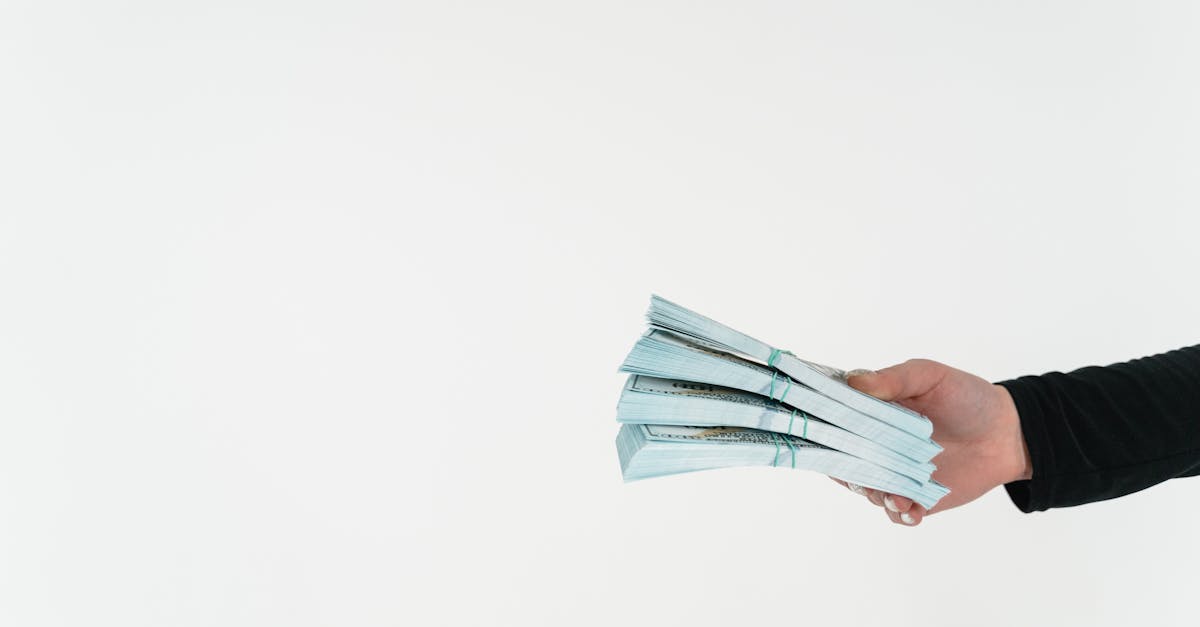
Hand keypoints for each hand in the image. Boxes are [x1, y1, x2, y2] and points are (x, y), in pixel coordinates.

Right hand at [831, 359, 1030, 525]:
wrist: (1008, 433)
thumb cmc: (967, 397)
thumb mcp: (929, 377)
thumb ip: (893, 379)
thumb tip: (853, 382)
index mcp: (872, 414)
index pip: (834, 423)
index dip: (823, 430)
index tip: (821, 434)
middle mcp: (878, 446)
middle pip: (844, 462)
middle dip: (847, 470)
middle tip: (862, 472)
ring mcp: (896, 473)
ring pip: (868, 490)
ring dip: (875, 494)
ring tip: (895, 495)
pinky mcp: (917, 497)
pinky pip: (898, 512)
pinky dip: (900, 513)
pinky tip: (913, 509)